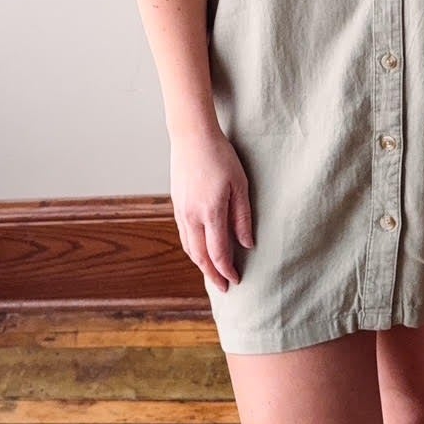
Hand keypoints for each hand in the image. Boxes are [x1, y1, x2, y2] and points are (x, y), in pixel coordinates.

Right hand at [168, 127, 254, 292]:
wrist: (192, 136)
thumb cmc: (220, 156)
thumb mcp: (240, 185)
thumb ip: (243, 217)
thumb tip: (247, 244)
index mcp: (210, 213)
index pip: (218, 253)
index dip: (227, 270)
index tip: (236, 280)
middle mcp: (191, 216)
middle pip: (200, 256)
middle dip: (212, 274)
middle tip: (223, 287)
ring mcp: (181, 211)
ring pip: (188, 248)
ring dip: (200, 264)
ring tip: (212, 273)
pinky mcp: (176, 204)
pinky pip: (183, 235)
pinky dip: (191, 249)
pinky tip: (199, 250)